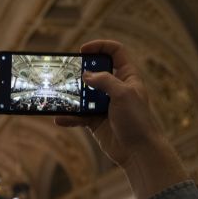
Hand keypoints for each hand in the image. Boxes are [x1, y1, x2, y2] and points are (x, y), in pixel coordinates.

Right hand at [55, 40, 187, 198]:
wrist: (138, 151)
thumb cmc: (137, 120)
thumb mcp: (123, 94)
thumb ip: (104, 81)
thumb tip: (86, 75)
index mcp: (127, 77)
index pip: (115, 52)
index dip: (100, 47)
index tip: (83, 50)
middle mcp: (115, 88)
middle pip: (94, 72)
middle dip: (80, 73)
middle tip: (68, 75)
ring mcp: (104, 104)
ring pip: (83, 95)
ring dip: (71, 97)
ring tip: (60, 98)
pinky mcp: (95, 120)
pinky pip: (78, 115)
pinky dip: (69, 117)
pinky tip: (60, 119)